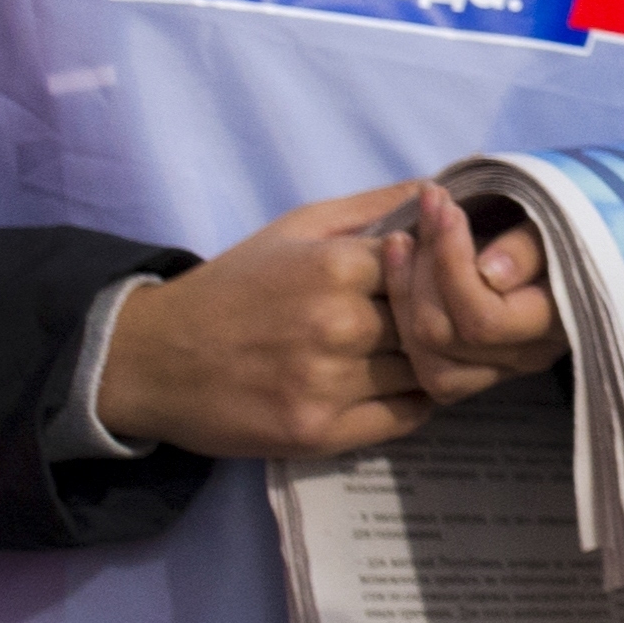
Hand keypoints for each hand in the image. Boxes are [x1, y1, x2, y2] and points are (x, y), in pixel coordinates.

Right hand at [95, 183, 476, 460]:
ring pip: (428, 373)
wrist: (153, 359)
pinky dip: (421, 402)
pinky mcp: (320, 432)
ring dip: (445, 364)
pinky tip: (410, 385)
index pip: (431, 266)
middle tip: (470, 320)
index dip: (448, 271)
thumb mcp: (295, 228)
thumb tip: (442, 190)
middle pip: (435, 324)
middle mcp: (334, 325)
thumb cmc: (233, 288)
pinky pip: (406, 417)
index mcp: (331, 267)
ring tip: (444, 352)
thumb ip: (373, 208)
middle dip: (455, 320)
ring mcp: (327, 384)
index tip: (458, 275)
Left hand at [383, 189, 566, 406]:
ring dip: (404, 291)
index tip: (446, 208)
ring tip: (403, 236)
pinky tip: (399, 263)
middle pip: (444, 337)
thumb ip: (530, 248)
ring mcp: (499, 368)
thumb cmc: (575, 223)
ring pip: (426, 357)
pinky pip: (424, 363)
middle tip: (426, 208)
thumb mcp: (562, 222)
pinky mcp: (473, 367)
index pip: (484, 320)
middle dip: (424, 266)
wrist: (585, 236)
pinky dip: (402, 312)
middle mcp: (528, 356)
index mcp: (558, 324)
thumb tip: (489, 274)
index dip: (451, 264)